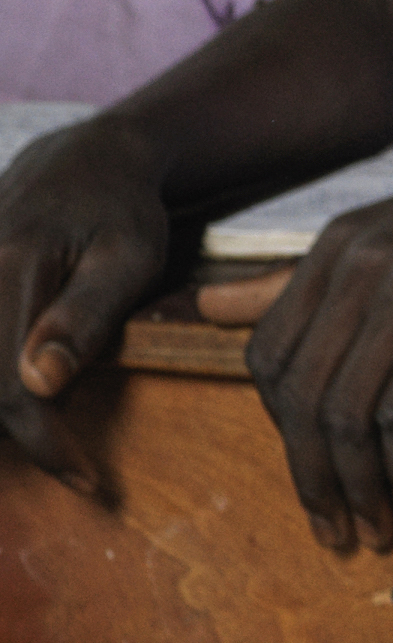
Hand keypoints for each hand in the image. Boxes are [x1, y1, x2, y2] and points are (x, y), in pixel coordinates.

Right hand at [0, 122, 177, 492]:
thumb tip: (40, 382)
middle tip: (71, 462)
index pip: (11, 388)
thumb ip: (87, 316)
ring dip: (5, 412)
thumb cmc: (121, 210)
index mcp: (9, 270)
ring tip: (48, 434)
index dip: (46, 446)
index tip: (89, 482)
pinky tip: (29, 389)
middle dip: (17, 437)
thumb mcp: (130, 255)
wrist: (82, 160)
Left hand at [243, 146, 392, 550]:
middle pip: (304, 395)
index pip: (266, 357)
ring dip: (359, 487)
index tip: (312, 478)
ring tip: (379, 528)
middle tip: (337, 532)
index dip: (280, 432)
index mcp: (338, 242)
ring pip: (353, 411)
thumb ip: (300, 278)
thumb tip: (208, 305)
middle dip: (313, 478)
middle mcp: (364, 258)